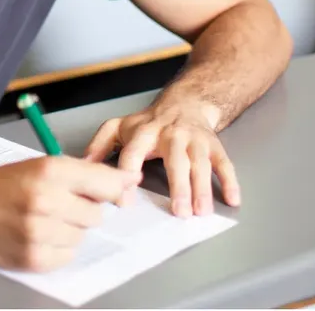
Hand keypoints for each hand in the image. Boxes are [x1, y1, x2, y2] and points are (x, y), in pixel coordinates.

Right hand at [0, 156, 139, 271]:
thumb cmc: (3, 185)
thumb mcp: (41, 166)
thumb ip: (83, 173)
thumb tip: (126, 182)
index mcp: (49, 171)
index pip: (104, 183)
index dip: (117, 189)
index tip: (124, 191)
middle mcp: (45, 200)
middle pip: (96, 214)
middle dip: (83, 210)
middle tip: (60, 205)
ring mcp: (39, 232)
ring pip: (81, 236)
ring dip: (68, 230)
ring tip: (43, 221)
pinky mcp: (34, 257)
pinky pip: (68, 256)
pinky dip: (57, 248)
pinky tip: (38, 236)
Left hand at [84, 103, 240, 217]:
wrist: (185, 103)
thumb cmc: (149, 123)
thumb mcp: (119, 127)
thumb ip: (99, 145)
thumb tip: (82, 165)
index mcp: (144, 132)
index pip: (133, 152)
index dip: (128, 172)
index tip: (126, 196)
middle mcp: (171, 135)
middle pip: (175, 160)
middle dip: (178, 185)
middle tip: (178, 211)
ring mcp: (195, 140)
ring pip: (200, 163)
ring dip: (202, 188)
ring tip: (201, 211)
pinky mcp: (214, 146)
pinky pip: (224, 163)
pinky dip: (230, 181)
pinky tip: (232, 199)